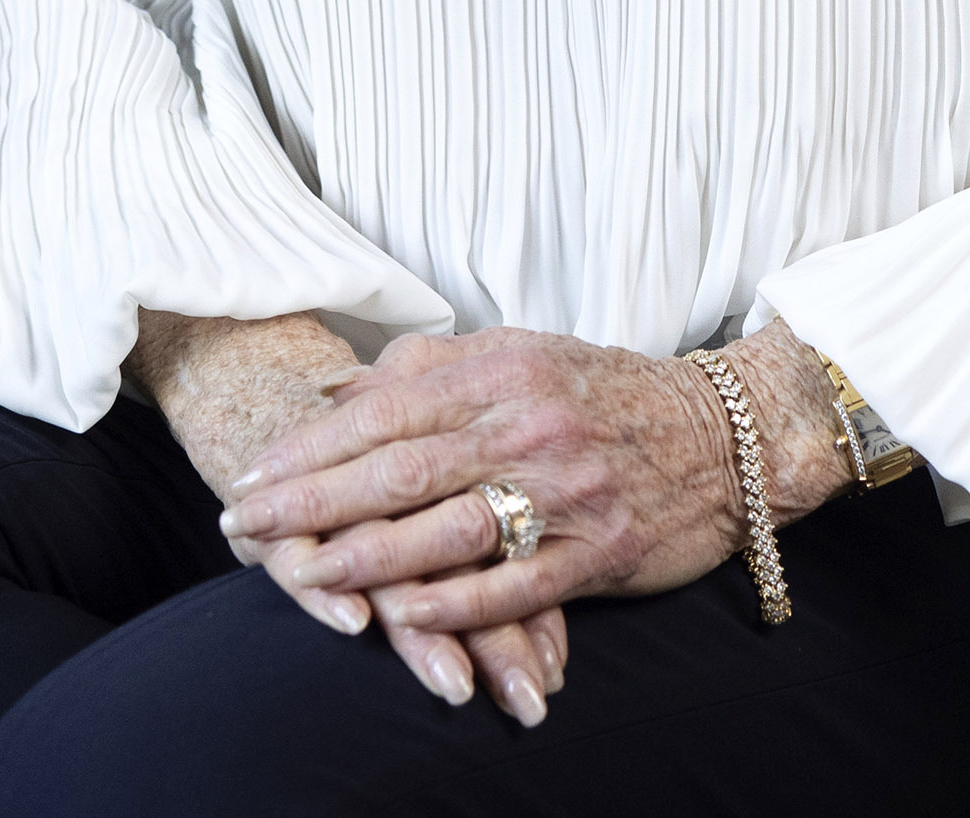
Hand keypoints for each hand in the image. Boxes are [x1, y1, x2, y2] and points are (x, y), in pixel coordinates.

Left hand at [134, 311, 566, 717]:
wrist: (725, 433)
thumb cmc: (603, 392)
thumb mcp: (518, 354)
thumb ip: (427, 368)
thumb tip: (334, 390)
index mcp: (499, 371)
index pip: (382, 411)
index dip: (309, 448)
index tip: (250, 478)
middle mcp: (527, 425)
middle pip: (399, 469)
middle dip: (311, 502)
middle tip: (244, 528)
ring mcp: (566, 489)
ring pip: (448, 528)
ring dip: (367, 557)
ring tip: (302, 574)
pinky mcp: (601, 548)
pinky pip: (517, 582)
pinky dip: (456, 603)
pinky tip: (400, 615)